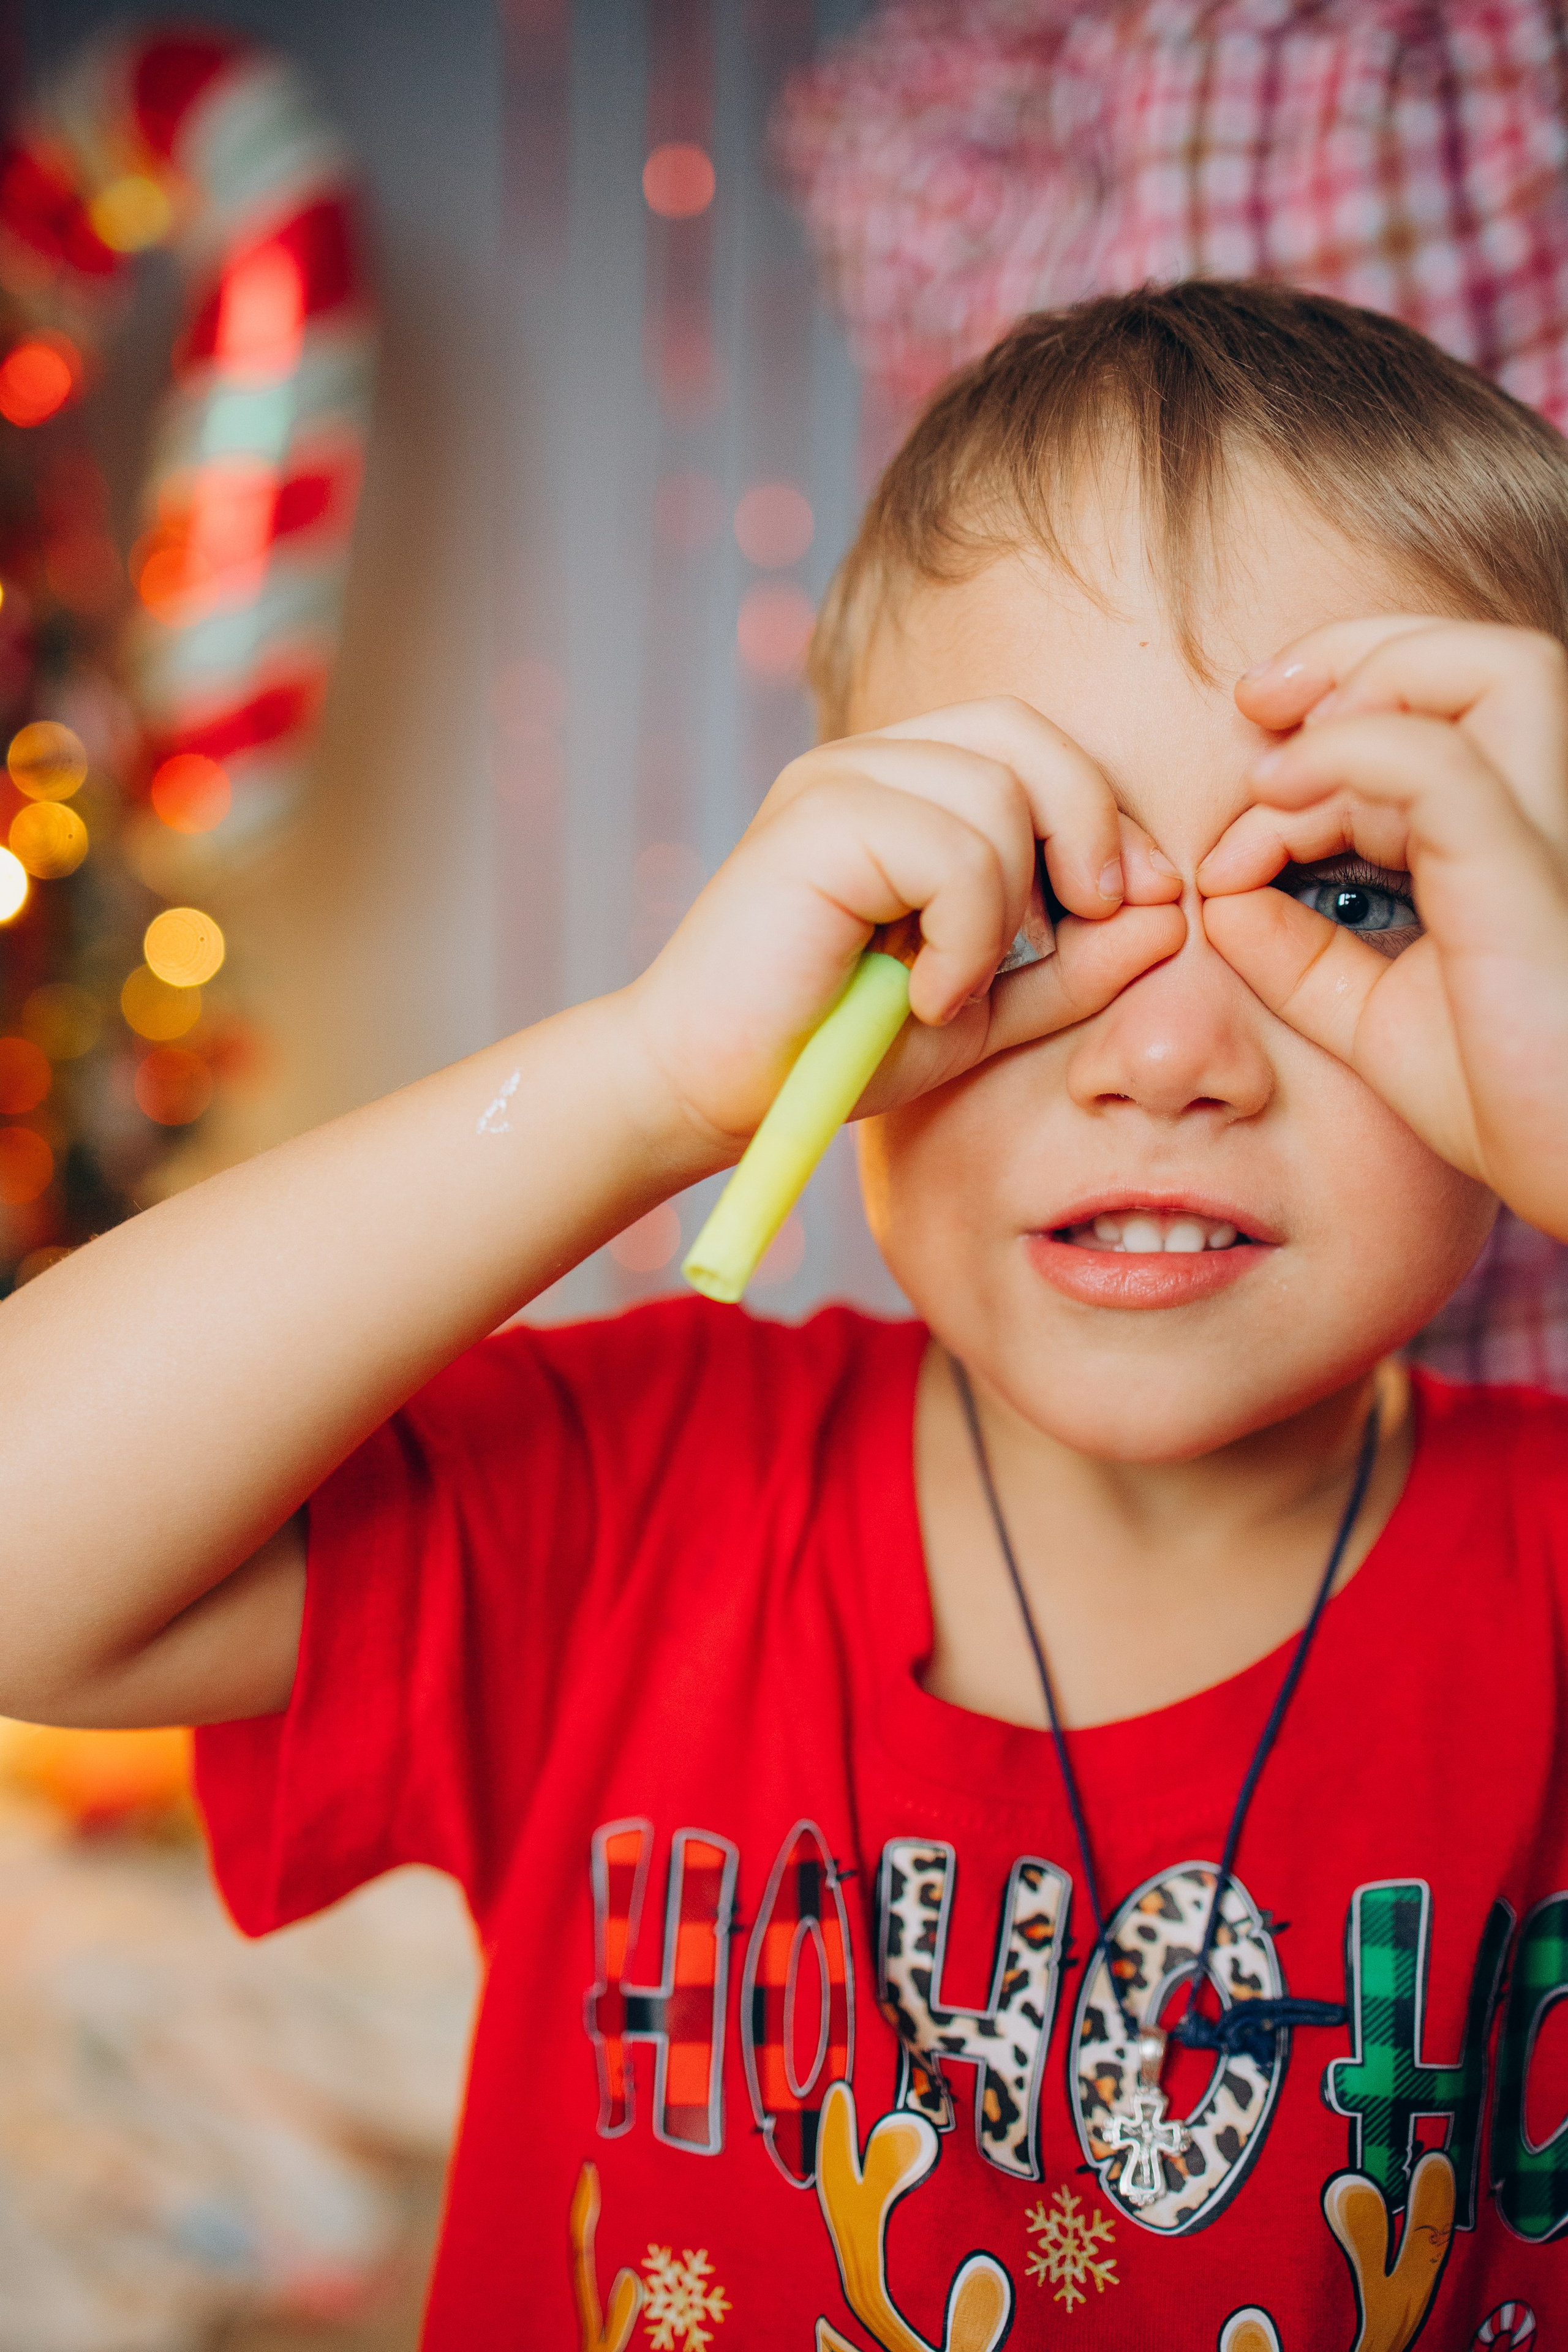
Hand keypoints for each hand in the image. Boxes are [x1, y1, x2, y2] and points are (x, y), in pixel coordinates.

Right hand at [627, 697, 1185, 1150]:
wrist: (711, 1093)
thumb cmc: (834, 1051)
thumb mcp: (983, 1011)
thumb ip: (1073, 965)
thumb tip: (1169, 913)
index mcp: (902, 789)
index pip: (1032, 744)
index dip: (1101, 814)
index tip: (1136, 902)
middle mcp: (864, 766)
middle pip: (1025, 734)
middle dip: (1088, 826)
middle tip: (1089, 919)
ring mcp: (832, 783)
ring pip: (995, 793)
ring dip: (1006, 910)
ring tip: (957, 991)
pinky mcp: (813, 821)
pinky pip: (950, 847)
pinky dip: (966, 933)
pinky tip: (927, 996)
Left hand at [1199, 617, 1567, 1238]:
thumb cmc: (1509, 1101)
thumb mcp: (1377, 1018)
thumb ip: (1303, 955)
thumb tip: (1226, 894)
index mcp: (1514, 839)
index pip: (1440, 716)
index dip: (1329, 730)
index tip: (1246, 801)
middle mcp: (1550, 815)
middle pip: (1478, 659)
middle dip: (1356, 654)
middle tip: (1257, 702)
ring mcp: (1551, 837)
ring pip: (1494, 671)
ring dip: (1371, 682)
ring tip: (1277, 760)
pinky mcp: (1529, 875)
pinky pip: (1443, 766)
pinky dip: (1350, 755)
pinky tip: (1278, 797)